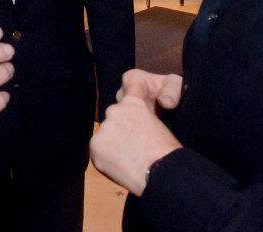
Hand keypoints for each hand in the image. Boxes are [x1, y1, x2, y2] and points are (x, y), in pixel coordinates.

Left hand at [90, 69, 182, 196]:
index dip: (127, 101)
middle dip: (120, 129)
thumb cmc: (167, 152)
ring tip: (129, 159)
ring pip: (105, 134)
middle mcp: (115, 110)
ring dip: (113, 143)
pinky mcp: (95, 145)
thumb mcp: (158, 125)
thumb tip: (133, 126)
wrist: (162, 172)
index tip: (128, 109)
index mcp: (132, 102)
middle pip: (113, 117)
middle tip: (132, 146)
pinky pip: (98, 150)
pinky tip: (121, 166)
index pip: (127, 90)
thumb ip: (141, 119)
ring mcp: (104, 128)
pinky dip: (106, 158)